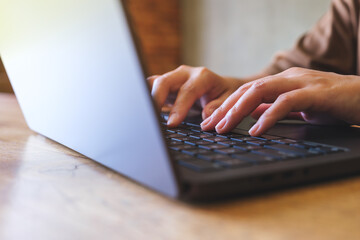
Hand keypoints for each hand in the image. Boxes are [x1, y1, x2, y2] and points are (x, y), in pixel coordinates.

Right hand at [148, 65, 244, 126]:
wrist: (220, 86)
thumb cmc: (224, 94)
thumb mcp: (228, 101)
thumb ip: (218, 107)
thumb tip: (206, 115)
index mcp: (202, 77)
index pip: (187, 91)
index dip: (178, 108)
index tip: (171, 124)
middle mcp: (185, 74)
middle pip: (164, 82)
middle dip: (155, 99)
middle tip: (152, 120)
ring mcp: (172, 77)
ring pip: (153, 83)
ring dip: (147, 97)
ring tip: (144, 115)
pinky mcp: (164, 84)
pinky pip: (150, 87)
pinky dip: (145, 97)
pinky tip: (143, 111)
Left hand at [201, 67, 359, 135]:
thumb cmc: (331, 103)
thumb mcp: (296, 107)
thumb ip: (274, 108)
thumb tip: (250, 116)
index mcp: (281, 82)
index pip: (246, 92)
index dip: (225, 106)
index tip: (209, 122)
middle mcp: (287, 78)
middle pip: (247, 90)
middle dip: (225, 108)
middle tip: (208, 126)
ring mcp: (301, 83)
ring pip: (261, 91)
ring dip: (239, 110)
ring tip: (224, 127)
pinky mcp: (315, 92)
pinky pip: (287, 102)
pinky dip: (269, 116)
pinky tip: (257, 130)